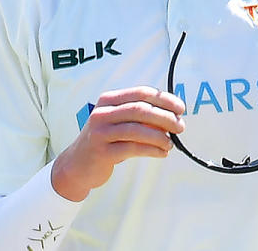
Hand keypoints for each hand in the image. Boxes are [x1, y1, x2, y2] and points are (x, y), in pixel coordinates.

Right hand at [51, 86, 184, 201]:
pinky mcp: (102, 152)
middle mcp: (102, 113)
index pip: (140, 93)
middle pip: (140, 110)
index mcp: (108, 100)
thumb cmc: (104, 141)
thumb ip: (139, 117)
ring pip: (137, 130)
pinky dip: (152, 150)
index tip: (181, 108)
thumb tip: (173, 116)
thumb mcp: (117, 123)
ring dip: (160, 136)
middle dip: (165, 117)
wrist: (77, 164)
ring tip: (170, 144)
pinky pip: (133, 148)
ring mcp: (100, 132)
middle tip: (181, 127)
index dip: (163, 99)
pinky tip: (161, 153)